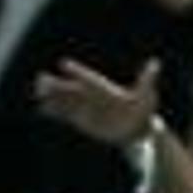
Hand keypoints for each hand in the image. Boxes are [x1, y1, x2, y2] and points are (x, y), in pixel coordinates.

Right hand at [29, 57, 158, 146]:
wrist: (136, 129)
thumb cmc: (142, 110)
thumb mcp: (146, 95)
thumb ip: (146, 80)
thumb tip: (155, 63)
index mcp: (105, 88)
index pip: (88, 78)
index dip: (77, 71)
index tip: (64, 64)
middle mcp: (92, 96)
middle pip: (71, 88)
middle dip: (57, 84)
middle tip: (41, 78)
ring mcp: (86, 107)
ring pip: (65, 100)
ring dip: (51, 96)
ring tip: (37, 90)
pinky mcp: (82, 119)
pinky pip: (65, 114)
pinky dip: (54, 111)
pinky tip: (41, 107)